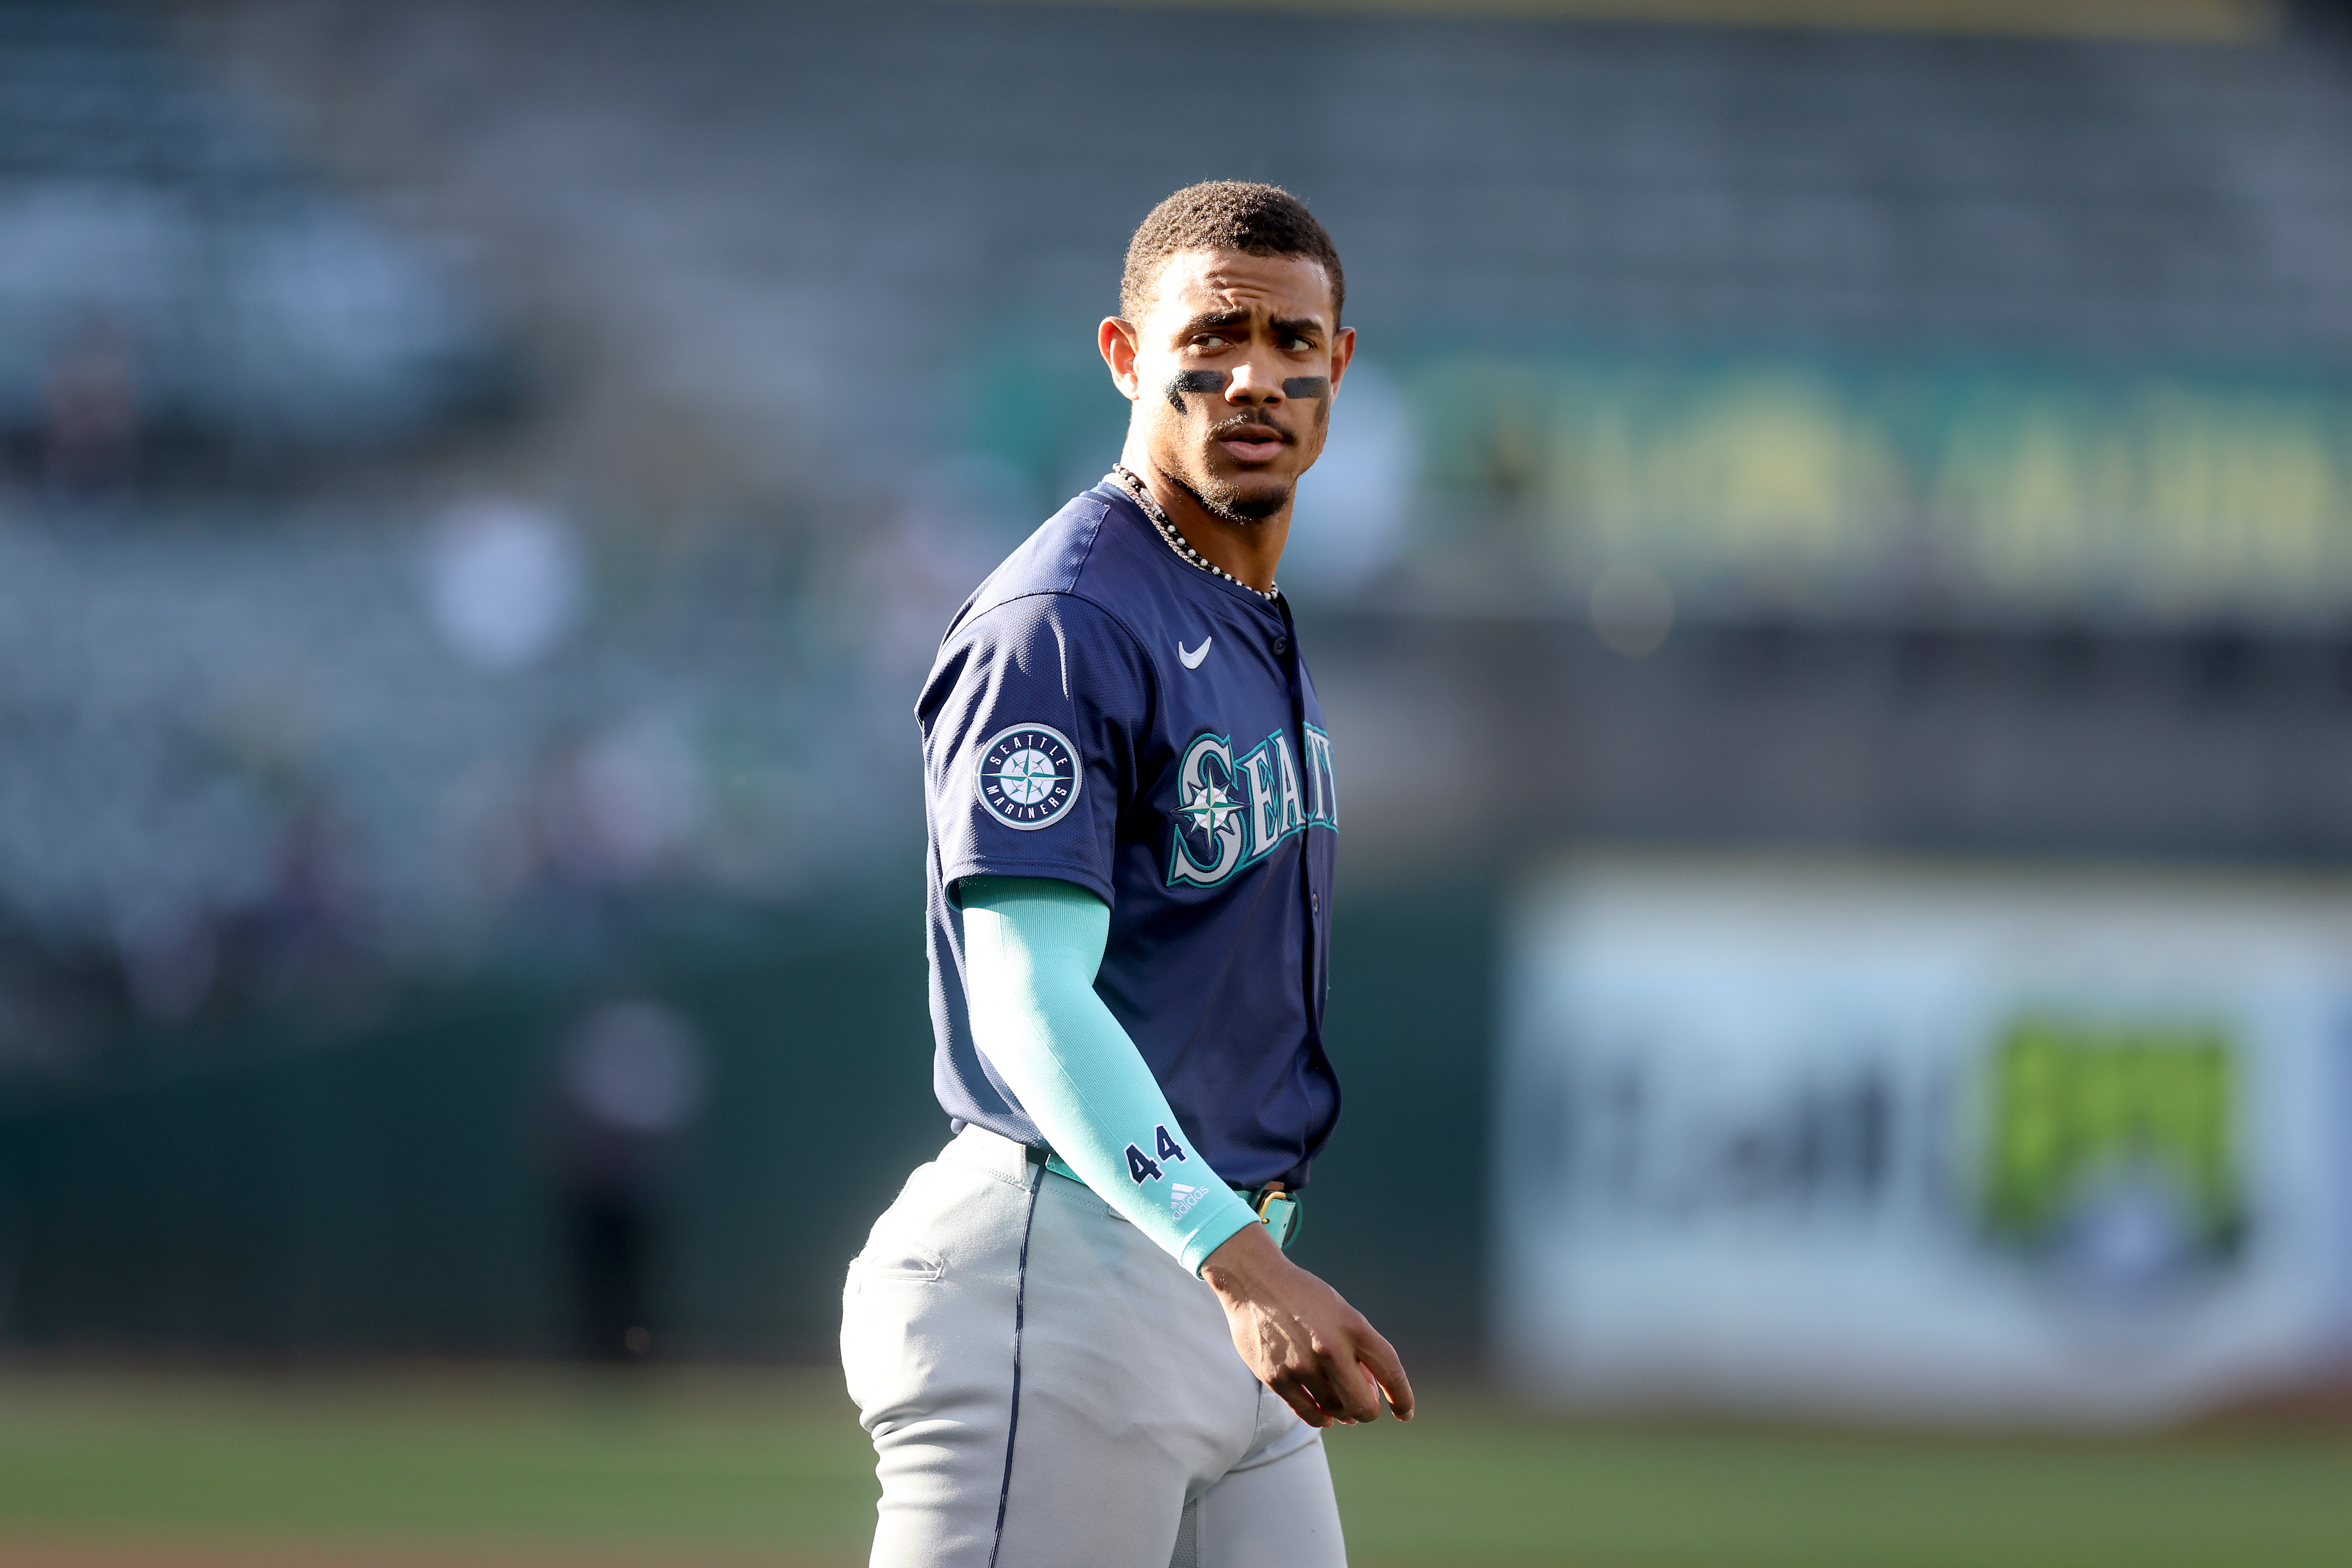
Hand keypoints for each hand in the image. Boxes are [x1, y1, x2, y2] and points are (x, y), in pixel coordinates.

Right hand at [1198, 1221, 1414, 1429]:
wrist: (1254, 1282)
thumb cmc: (1304, 1297)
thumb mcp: (1341, 1312)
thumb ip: (1358, 1349)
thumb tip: (1371, 1391)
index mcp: (1353, 1327)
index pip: (1391, 1372)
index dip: (1403, 1398)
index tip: (1404, 1413)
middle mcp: (1330, 1348)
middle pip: (1363, 1406)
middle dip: (1367, 1411)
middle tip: (1363, 1407)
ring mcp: (1301, 1365)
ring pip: (1334, 1410)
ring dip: (1341, 1412)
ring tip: (1339, 1405)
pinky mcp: (1276, 1377)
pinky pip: (1306, 1412)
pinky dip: (1319, 1418)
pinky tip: (1325, 1416)